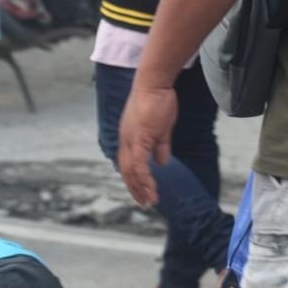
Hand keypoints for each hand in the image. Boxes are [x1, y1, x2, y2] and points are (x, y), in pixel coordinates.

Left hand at [117, 85, 177, 206]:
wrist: (154, 84)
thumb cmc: (158, 101)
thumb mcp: (161, 129)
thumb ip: (160, 146)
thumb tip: (162, 163)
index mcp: (129, 139)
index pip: (128, 164)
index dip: (134, 180)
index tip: (142, 193)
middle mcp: (125, 141)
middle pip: (126, 171)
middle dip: (135, 189)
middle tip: (145, 203)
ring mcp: (130, 140)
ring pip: (131, 171)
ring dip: (140, 188)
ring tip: (150, 201)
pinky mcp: (139, 139)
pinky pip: (139, 164)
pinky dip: (144, 178)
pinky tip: (151, 188)